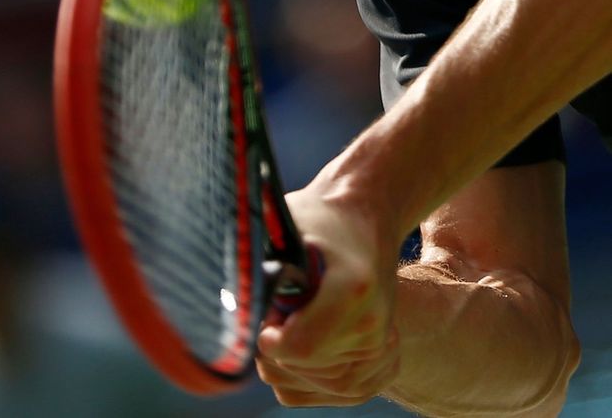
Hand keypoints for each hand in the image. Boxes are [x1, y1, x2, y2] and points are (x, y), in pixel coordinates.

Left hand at [256, 169, 401, 406]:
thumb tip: (230, 298)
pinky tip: (306, 339)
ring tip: (294, 317)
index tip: (265, 314)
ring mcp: (380, 350)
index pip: (299, 348)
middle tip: (279, 307)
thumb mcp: (286, 225)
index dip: (268, 339)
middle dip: (274, 345)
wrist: (367, 219)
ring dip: (286, 361)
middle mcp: (373, 326)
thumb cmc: (321, 219)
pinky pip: (327, 393)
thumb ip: (259, 262)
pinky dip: (304, 375)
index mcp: (353, 288)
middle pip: (299, 368)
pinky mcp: (381, 366)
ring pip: (308, 385)